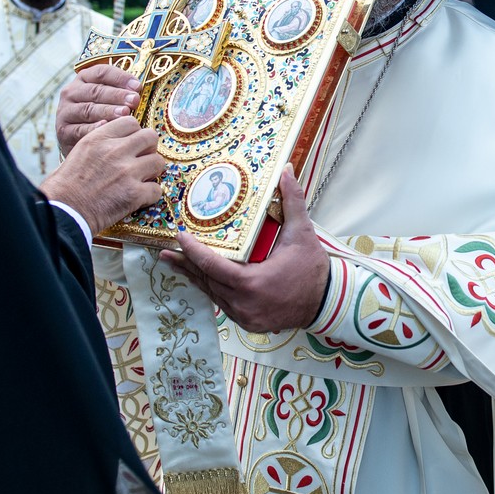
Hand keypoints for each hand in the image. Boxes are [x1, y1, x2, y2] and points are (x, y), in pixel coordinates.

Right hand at [40, 116, 163, 233]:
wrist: (63, 211)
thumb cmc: (65, 186)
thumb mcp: (78, 152)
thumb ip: (101, 143)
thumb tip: (119, 143)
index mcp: (99, 138)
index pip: (131, 122)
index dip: (134, 134)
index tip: (131, 145)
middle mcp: (115, 151)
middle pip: (150, 137)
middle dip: (149, 149)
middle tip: (141, 160)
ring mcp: (127, 172)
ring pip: (158, 162)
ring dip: (152, 172)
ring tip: (141, 180)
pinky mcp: (134, 194)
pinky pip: (156, 189)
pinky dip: (150, 195)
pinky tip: (138, 198)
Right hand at [56, 65, 141, 156]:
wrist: (79, 145)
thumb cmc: (99, 117)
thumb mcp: (108, 100)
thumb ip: (120, 93)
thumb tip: (139, 91)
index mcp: (83, 79)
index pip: (101, 72)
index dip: (120, 77)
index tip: (137, 86)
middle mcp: (71, 92)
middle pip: (95, 91)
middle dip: (117, 95)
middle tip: (134, 101)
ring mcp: (65, 111)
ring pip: (88, 109)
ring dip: (107, 111)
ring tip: (125, 114)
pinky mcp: (63, 131)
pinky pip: (79, 129)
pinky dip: (93, 128)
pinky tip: (106, 127)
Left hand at [162, 167, 328, 333]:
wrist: (328, 303)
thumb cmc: (313, 269)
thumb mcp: (302, 233)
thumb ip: (292, 201)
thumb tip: (285, 171)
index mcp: (252, 283)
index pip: (213, 266)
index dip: (193, 252)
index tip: (180, 237)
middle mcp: (244, 304)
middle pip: (207, 281)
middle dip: (186, 265)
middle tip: (166, 251)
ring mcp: (245, 317)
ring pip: (212, 294)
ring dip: (195, 278)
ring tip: (176, 263)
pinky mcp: (248, 323)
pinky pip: (222, 304)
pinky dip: (212, 289)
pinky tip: (201, 279)